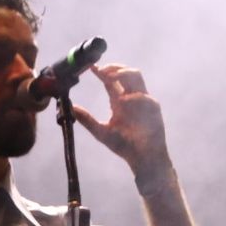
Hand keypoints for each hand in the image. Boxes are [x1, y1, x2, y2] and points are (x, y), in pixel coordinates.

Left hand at [70, 63, 170, 178]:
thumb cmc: (125, 145)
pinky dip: (134, 96)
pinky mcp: (154, 109)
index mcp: (119, 101)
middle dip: (114, 67)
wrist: (142, 158)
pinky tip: (123, 101)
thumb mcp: (101, 132)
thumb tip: (71, 108)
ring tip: (111, 76)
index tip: (90, 66)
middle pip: (126, 72)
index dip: (102, 71)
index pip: (111, 81)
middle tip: (101, 70)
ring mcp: (144, 101)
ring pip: (137, 77)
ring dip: (124, 73)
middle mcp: (131, 97)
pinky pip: (146, 97)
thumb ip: (87, 120)